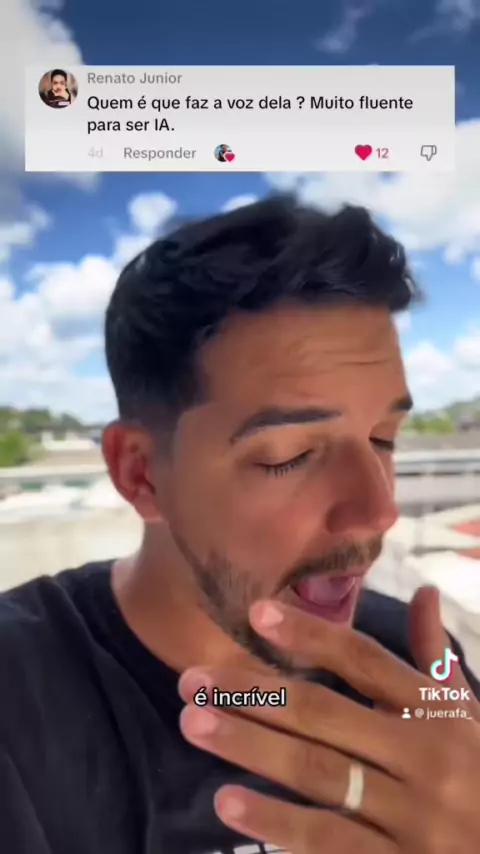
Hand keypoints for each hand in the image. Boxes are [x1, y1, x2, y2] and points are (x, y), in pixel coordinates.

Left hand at [178, 587, 479, 852]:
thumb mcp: (469, 715)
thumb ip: (438, 658)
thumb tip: (426, 591)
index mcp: (433, 711)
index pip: (363, 660)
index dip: (310, 635)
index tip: (257, 614)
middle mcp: (421, 754)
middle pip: (325, 713)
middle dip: (255, 694)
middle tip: (193, 679)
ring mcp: (410, 813)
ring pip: (317, 771)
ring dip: (251, 746)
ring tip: (195, 723)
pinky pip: (329, 840)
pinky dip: (275, 821)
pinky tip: (228, 802)